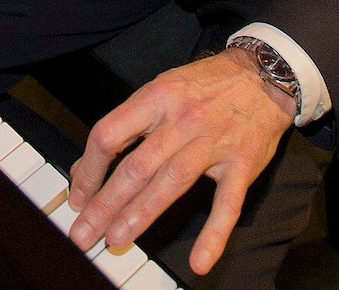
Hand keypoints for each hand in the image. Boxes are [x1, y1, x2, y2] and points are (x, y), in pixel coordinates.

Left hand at [66, 49, 297, 275]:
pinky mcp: (242, 166)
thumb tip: (87, 165)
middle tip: (85, 233)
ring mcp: (212, 144)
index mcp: (154, 98)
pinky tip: (198, 262)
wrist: (261, 76)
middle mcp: (180, 121)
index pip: (110, 135)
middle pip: (135, 167)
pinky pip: (226, 206)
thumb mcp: (159, 90)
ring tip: (116, 239)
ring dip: (140, 216)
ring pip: (170, 184)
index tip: (77, 196)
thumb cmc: (202, 85)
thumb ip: (126, 126)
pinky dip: (213, 235)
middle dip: (106, 203)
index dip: (89, 168)